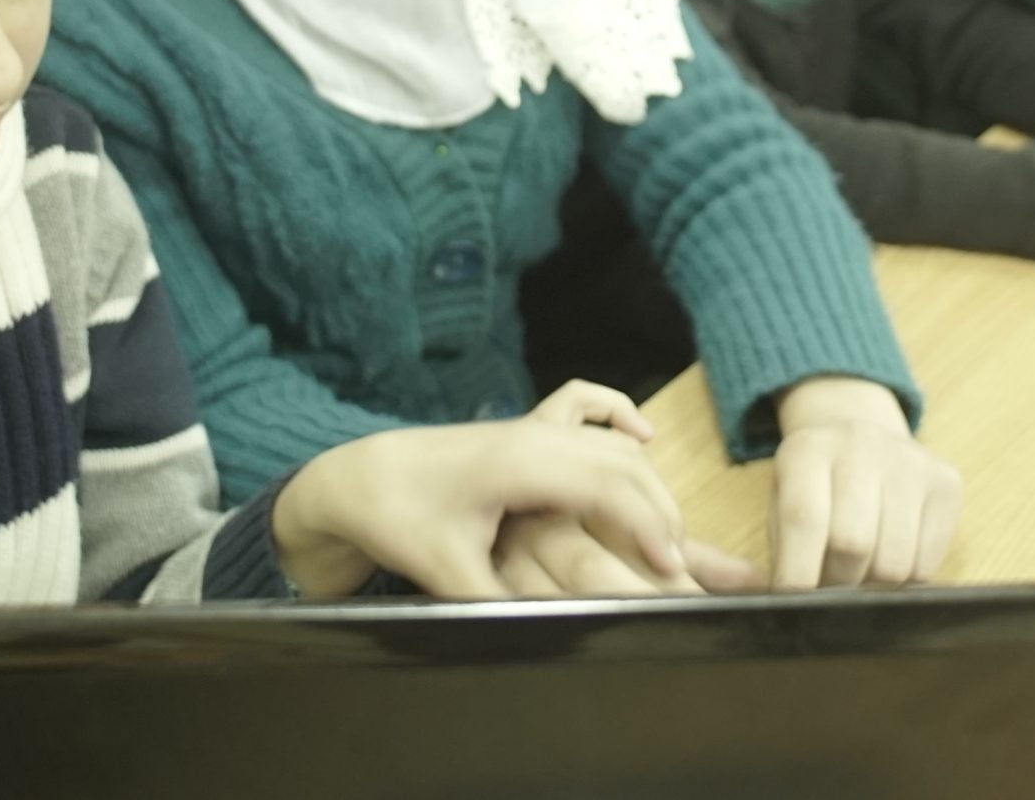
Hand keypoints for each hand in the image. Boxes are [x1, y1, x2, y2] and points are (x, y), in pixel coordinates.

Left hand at [272, 382, 725, 598]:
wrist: (357, 478)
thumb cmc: (399, 519)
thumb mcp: (448, 573)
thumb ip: (500, 604)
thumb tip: (550, 628)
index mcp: (523, 464)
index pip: (609, 488)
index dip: (647, 529)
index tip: (670, 571)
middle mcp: (536, 436)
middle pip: (624, 465)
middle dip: (660, 513)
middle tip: (677, 568)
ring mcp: (531, 426)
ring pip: (612, 444)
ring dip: (647, 482)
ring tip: (666, 534)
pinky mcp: (523, 428)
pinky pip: (584, 406)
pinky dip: (617, 414)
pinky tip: (643, 435)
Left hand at [769, 378, 962, 589]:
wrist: (861, 438)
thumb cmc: (816, 489)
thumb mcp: (782, 507)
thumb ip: (779, 555)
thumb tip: (774, 597)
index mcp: (807, 450)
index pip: (804, 520)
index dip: (798, 572)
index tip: (796, 602)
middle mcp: (862, 446)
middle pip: (853, 544)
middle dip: (838, 584)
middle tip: (830, 590)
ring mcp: (911, 463)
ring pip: (894, 563)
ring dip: (873, 587)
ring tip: (860, 575)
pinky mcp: (946, 484)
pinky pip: (927, 565)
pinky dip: (904, 582)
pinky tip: (890, 561)